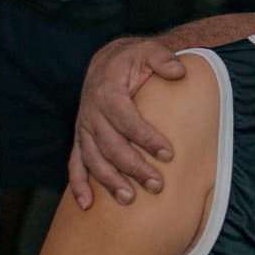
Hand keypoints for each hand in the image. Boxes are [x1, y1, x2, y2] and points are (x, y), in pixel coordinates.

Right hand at [68, 36, 186, 208]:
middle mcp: (92, 113)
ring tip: (129, 199)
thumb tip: (179, 72)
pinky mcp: (81, 138)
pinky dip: (78, 185)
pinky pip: (75, 164)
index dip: (146, 139)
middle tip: (156, 185)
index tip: (169, 154)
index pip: (127, 120)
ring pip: (93, 159)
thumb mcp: (149, 51)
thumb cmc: (132, 60)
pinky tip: (88, 204)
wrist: (107, 61)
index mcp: (108, 93)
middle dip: (133, 168)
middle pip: (110, 146)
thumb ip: (163, 59)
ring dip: (109, 181)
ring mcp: (84, 128)